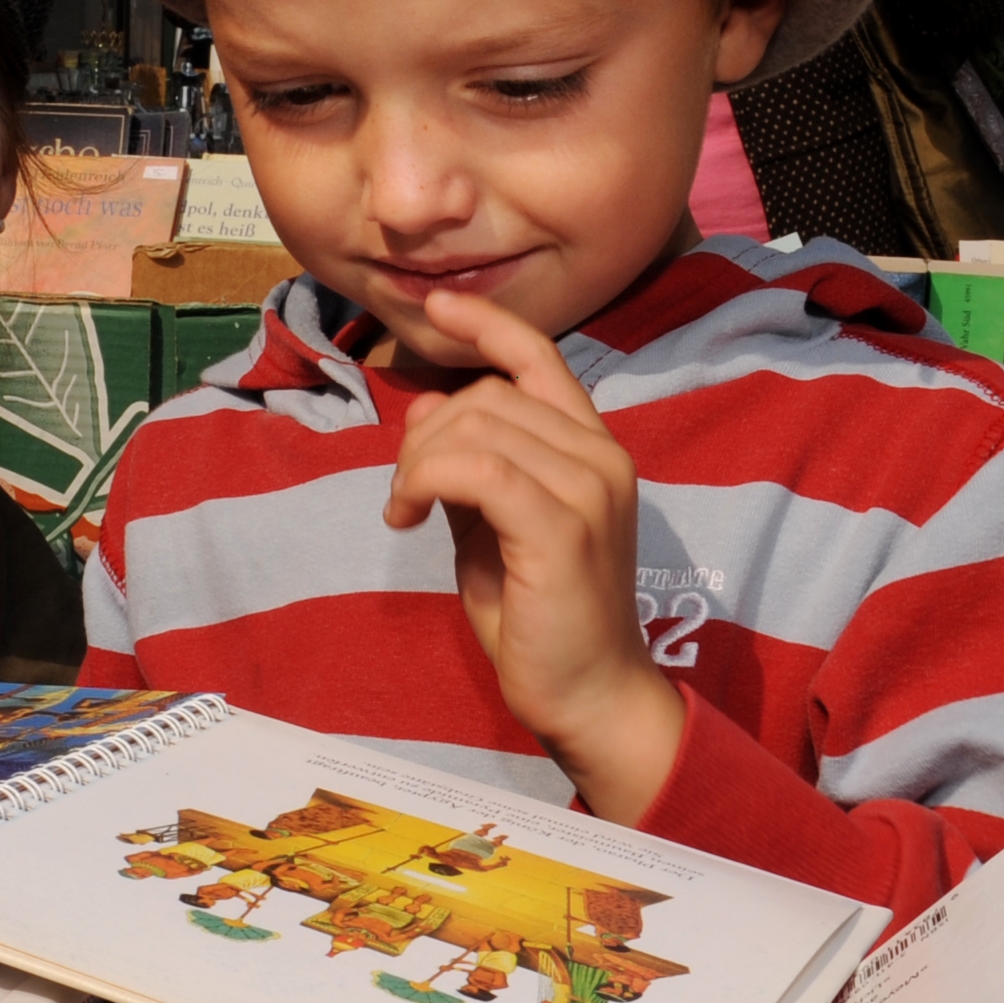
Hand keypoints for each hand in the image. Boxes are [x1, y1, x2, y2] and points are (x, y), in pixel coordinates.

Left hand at [378, 287, 685, 818]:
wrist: (589, 694)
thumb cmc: (542, 617)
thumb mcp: (494, 526)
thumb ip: (470, 466)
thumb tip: (425, 409)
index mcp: (593, 449)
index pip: (540, 357)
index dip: (486, 324)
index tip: (435, 308)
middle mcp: (600, 456)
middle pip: (487, 394)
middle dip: (425, 434)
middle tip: (403, 493)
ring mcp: (587, 488)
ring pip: (475, 427)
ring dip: (418, 464)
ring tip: (405, 510)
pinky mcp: (561, 527)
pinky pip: (473, 469)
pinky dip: (424, 482)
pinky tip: (408, 518)